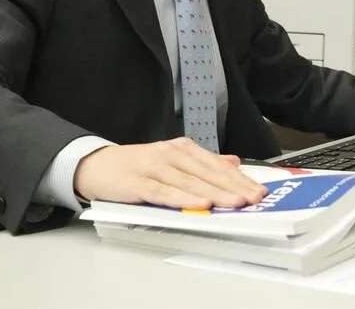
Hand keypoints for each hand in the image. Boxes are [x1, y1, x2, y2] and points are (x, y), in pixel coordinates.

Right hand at [74, 137, 266, 209]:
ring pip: (191, 182)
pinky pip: (165, 192)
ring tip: (235, 203)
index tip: (258, 190)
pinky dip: (184, 199)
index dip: (239, 178)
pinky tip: (200, 205)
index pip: (217, 165)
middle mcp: (172, 154)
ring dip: (215, 193)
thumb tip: (233, 162)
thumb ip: (202, 162)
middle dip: (234, 187)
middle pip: (208, 173)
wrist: (95, 165)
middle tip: (254, 199)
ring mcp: (155, 167)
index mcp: (183, 149)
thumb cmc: (136, 166)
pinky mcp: (139, 183)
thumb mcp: (172, 159)